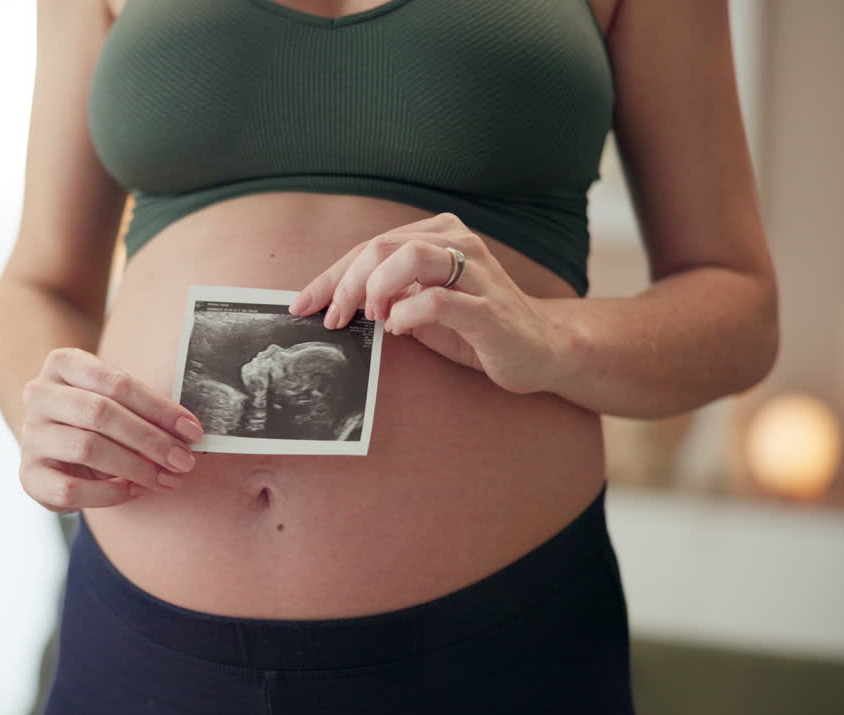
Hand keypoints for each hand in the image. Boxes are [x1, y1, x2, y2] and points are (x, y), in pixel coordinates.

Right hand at [20, 347, 204, 512]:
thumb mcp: (116, 402)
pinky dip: (110, 494)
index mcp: (62, 364)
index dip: (158, 408)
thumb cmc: (96, 419)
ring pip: (87, 448)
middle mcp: (39, 395)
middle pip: (100, 413)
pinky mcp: (29, 475)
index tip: (193, 431)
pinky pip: (71, 488)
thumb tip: (188, 434)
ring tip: (166, 478)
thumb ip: (145, 410)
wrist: (54, 447)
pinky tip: (135, 491)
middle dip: (150, 439)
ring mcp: (31, 435)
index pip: (115, 382)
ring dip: (135, 467)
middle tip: (183, 460)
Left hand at [287, 212, 572, 395]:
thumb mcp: (422, 305)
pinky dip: (408, 314)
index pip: (372, 245)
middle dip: (346, 283)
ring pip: (409, 257)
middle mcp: (459, 243)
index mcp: (439, 235)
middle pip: (383, 245)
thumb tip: (334, 304)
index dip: (332, 275)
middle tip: (334, 318)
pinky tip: (399, 329)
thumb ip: (387, 295)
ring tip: (371, 317)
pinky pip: (438, 300)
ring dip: (376, 289)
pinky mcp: (488, 308)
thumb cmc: (474, 326)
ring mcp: (476, 272)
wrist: (540, 349)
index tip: (303, 304)